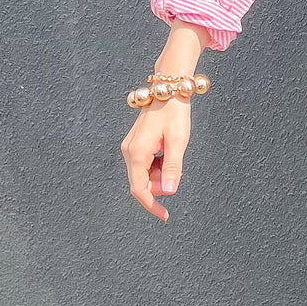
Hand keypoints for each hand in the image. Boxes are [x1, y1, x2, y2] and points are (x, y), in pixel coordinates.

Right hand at [121, 97, 192, 221]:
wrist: (168, 89)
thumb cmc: (174, 113)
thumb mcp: (177, 142)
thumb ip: (172, 168)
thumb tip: (169, 191)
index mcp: (137, 153)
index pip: (140, 189)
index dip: (152, 205)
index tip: (165, 216)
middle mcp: (129, 152)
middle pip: (142, 183)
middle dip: (160, 183)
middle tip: (176, 165)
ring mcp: (130, 147)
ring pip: (144, 174)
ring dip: (160, 173)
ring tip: (172, 152)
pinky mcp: (135, 144)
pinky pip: (145, 164)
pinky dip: (157, 165)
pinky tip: (167, 150)